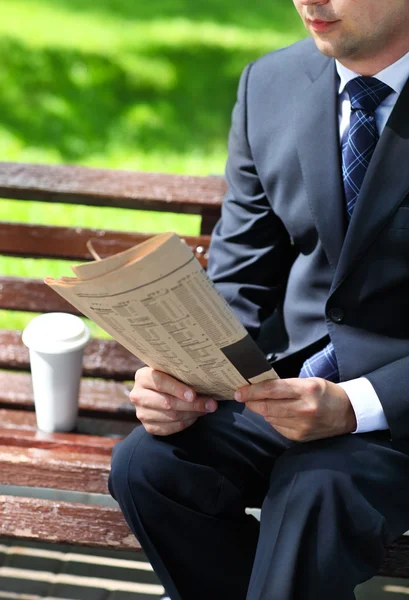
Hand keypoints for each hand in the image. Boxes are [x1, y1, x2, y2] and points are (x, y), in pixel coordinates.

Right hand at [130, 367, 217, 435]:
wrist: (156, 391)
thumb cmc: (169, 378)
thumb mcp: (170, 371)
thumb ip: (181, 374)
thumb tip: (205, 380)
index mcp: (142, 377)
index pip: (160, 382)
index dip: (177, 389)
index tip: (193, 394)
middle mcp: (138, 395)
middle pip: (167, 403)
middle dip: (192, 404)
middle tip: (211, 404)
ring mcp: (141, 413)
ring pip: (171, 417)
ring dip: (192, 414)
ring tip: (207, 408)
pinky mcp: (147, 427)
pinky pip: (170, 428)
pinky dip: (186, 423)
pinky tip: (196, 416)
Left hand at [234, 377, 356, 441]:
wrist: (347, 413)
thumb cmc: (325, 393)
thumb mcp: (308, 382)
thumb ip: (285, 385)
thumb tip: (258, 388)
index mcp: (306, 390)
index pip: (272, 389)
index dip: (252, 391)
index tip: (239, 391)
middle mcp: (304, 408)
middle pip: (267, 406)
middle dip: (251, 402)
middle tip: (243, 397)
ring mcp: (302, 425)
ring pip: (270, 417)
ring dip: (262, 410)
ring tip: (261, 403)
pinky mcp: (300, 437)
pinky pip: (277, 427)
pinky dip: (273, 419)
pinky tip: (278, 414)